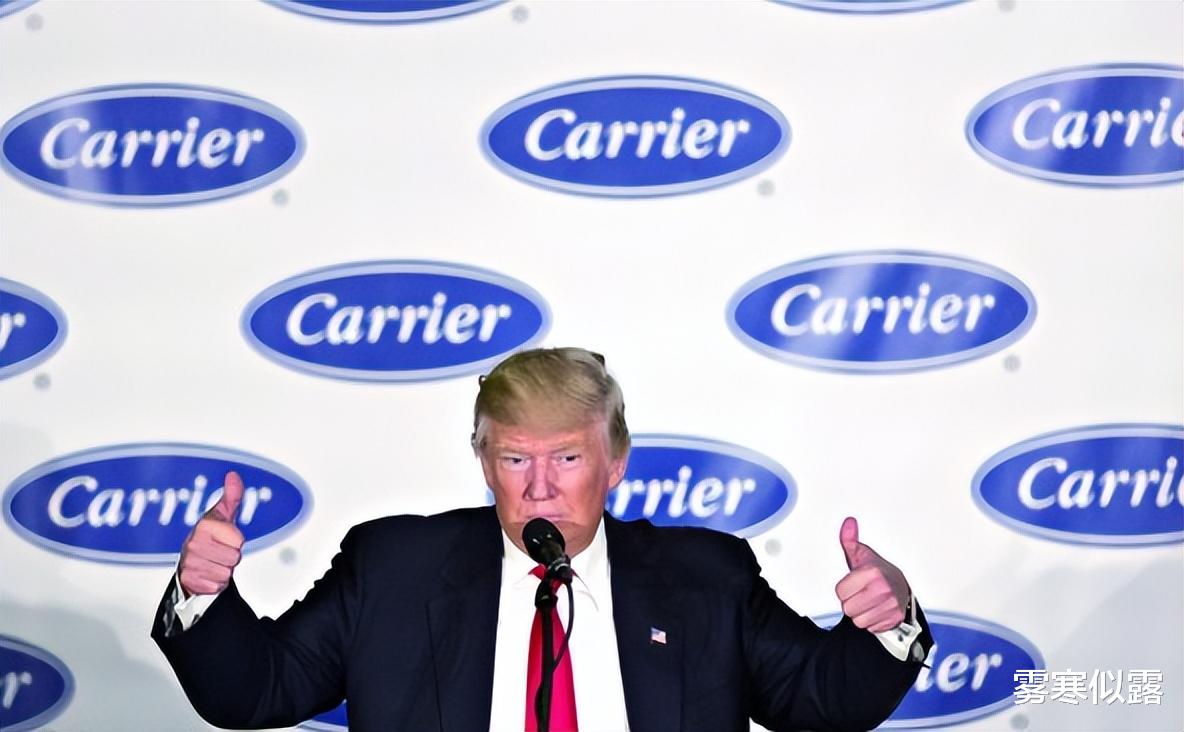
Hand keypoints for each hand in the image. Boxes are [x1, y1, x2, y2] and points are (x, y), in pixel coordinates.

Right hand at [178, 470, 244, 596]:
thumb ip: (232, 496)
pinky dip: (215, 583)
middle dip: (230, 557)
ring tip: (213, 562)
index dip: (236, 541)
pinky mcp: (189, 580)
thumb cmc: (208, 538)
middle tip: (220, 552)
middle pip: (234, 558)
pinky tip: (207, 573)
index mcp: (204, 526)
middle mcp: (193, 543)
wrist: (189, 563)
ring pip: (226, 572)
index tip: (227, 538)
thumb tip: (233, 476)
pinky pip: (216, 585)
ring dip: (223, 570)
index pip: (238, 540)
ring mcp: (190, 562)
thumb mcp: (222, 515)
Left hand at [834, 516, 909, 632]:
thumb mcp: (862, 555)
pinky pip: (869, 627)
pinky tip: (875, 609)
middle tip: (861, 593)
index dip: (845, 588)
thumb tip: (848, 523)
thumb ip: (850, 541)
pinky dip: (871, 621)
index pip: (840, 591)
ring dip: (860, 613)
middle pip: (848, 608)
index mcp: (872, 572)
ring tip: (868, 601)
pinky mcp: (894, 619)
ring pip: (858, 620)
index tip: (854, 583)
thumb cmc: (879, 572)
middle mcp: (883, 589)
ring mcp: (890, 605)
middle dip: (852, 601)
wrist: (902, 586)